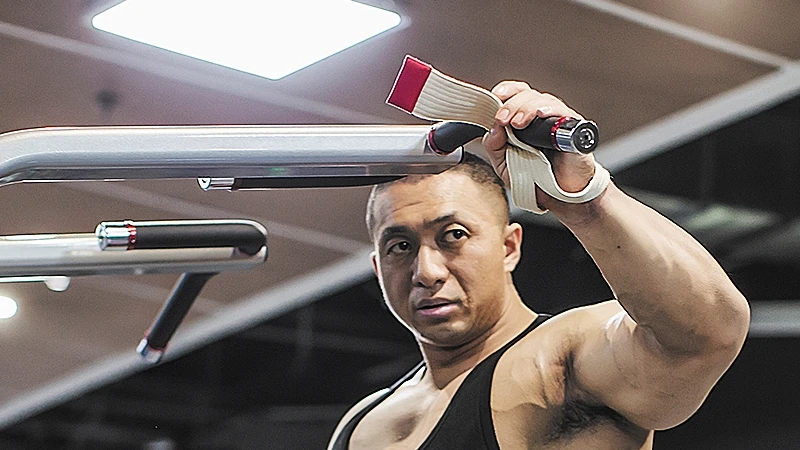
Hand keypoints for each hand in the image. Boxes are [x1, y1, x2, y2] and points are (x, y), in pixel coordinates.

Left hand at [481, 81, 596, 207]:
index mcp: (525, 119)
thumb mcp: (504, 165)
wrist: (560, 196)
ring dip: (527, 108)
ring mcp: (560, 121)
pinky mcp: (575, 130)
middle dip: (512, 105)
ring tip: (517, 123)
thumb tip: (492, 129)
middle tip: (503, 120)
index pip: (517, 93)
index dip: (506, 91)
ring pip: (544, 100)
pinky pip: (565, 114)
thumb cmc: (535, 177)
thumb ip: (494, 147)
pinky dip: (552, 110)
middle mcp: (542, 116)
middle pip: (527, 95)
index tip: (495, 97)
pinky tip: (541, 114)